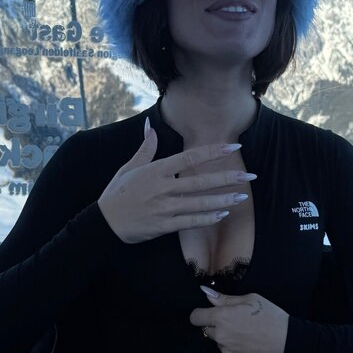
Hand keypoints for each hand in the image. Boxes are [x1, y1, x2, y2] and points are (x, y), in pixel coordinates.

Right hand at [98, 123, 250, 244]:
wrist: (104, 222)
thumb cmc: (116, 194)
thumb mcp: (129, 168)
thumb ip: (145, 148)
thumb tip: (149, 126)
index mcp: (156, 170)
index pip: (190, 157)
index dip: (213, 152)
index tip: (233, 146)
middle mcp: (163, 187)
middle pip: (200, 181)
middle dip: (227, 178)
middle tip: (249, 176)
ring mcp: (164, 207)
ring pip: (199, 203)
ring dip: (223, 199)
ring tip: (242, 196)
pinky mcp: (163, 225)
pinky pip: (190, 222)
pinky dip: (207, 218)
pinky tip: (223, 214)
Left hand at [190, 287, 289, 352]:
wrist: (288, 343)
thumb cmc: (270, 316)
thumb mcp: (250, 300)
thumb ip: (225, 299)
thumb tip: (207, 295)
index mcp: (221, 318)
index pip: (195, 317)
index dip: (200, 313)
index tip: (209, 312)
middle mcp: (220, 336)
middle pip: (206, 330)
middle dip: (216, 324)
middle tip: (235, 319)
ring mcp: (228, 351)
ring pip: (218, 341)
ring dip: (225, 336)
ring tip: (245, 331)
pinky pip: (230, 351)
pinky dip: (235, 346)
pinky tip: (250, 341)